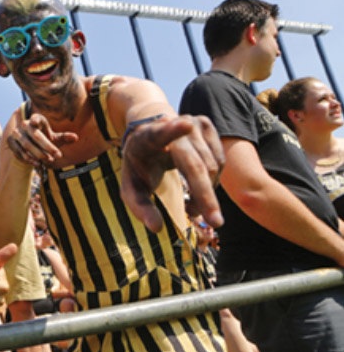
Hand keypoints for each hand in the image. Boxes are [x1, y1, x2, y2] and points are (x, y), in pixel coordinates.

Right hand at [7, 112, 77, 166]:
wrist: (29, 148)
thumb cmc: (45, 140)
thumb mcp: (55, 139)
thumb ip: (64, 137)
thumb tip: (76, 137)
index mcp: (36, 119)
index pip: (37, 118)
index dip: (36, 120)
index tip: (35, 122)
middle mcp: (25, 124)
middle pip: (36, 136)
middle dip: (47, 147)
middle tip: (57, 156)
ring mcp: (16, 133)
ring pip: (27, 145)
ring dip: (39, 154)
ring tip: (49, 161)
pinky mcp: (11, 142)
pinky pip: (20, 151)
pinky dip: (29, 159)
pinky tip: (37, 163)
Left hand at [120, 115, 223, 232]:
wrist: (151, 137)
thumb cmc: (140, 166)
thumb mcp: (132, 187)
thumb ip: (140, 207)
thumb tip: (156, 228)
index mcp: (147, 138)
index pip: (159, 133)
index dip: (172, 130)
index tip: (186, 125)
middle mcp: (172, 125)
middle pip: (194, 164)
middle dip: (205, 194)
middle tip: (215, 222)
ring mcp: (193, 123)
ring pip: (211, 167)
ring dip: (205, 193)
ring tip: (189, 204)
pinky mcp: (208, 126)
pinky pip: (219, 163)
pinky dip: (212, 183)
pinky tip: (198, 187)